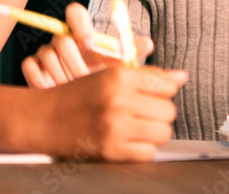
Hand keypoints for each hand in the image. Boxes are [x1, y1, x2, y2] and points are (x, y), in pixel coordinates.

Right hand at [21, 2, 153, 87]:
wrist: (73, 109)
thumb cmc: (101, 86)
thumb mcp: (117, 71)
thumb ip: (132, 56)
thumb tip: (153, 48)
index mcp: (83, 35)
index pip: (74, 12)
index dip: (80, 25)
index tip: (88, 42)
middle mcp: (63, 40)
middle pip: (61, 39)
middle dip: (74, 62)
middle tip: (84, 79)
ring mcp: (45, 53)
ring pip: (48, 55)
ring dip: (62, 76)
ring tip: (75, 95)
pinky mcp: (31, 67)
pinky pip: (30, 67)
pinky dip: (42, 81)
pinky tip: (56, 95)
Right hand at [41, 65, 187, 160]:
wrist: (45, 118)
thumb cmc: (78, 93)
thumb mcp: (110, 75)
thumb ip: (148, 76)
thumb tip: (182, 76)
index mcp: (119, 76)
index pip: (167, 84)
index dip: (163, 90)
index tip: (152, 93)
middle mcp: (119, 100)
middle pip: (168, 110)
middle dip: (160, 112)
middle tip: (143, 111)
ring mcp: (116, 127)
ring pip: (163, 132)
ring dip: (154, 131)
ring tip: (138, 126)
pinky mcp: (112, 150)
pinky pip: (149, 153)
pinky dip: (143, 148)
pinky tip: (129, 140)